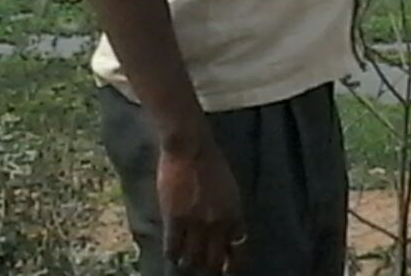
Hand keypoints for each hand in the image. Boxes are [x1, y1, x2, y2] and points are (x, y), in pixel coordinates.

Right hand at [158, 141, 247, 273]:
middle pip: (213, 260)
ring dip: (189, 262)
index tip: (226, 269)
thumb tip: (226, 235)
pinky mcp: (175, 220)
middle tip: (203, 266)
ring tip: (186, 259)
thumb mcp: (230, 189)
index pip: (237, 249)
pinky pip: (172, 249)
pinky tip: (172, 251)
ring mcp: (196, 223)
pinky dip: (173, 254)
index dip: (231, 263)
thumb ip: (229, 212)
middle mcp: (218, 223)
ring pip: (192, 259)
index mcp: (235, 213)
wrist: (190, 147)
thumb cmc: (211, 162)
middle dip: (209, 268)